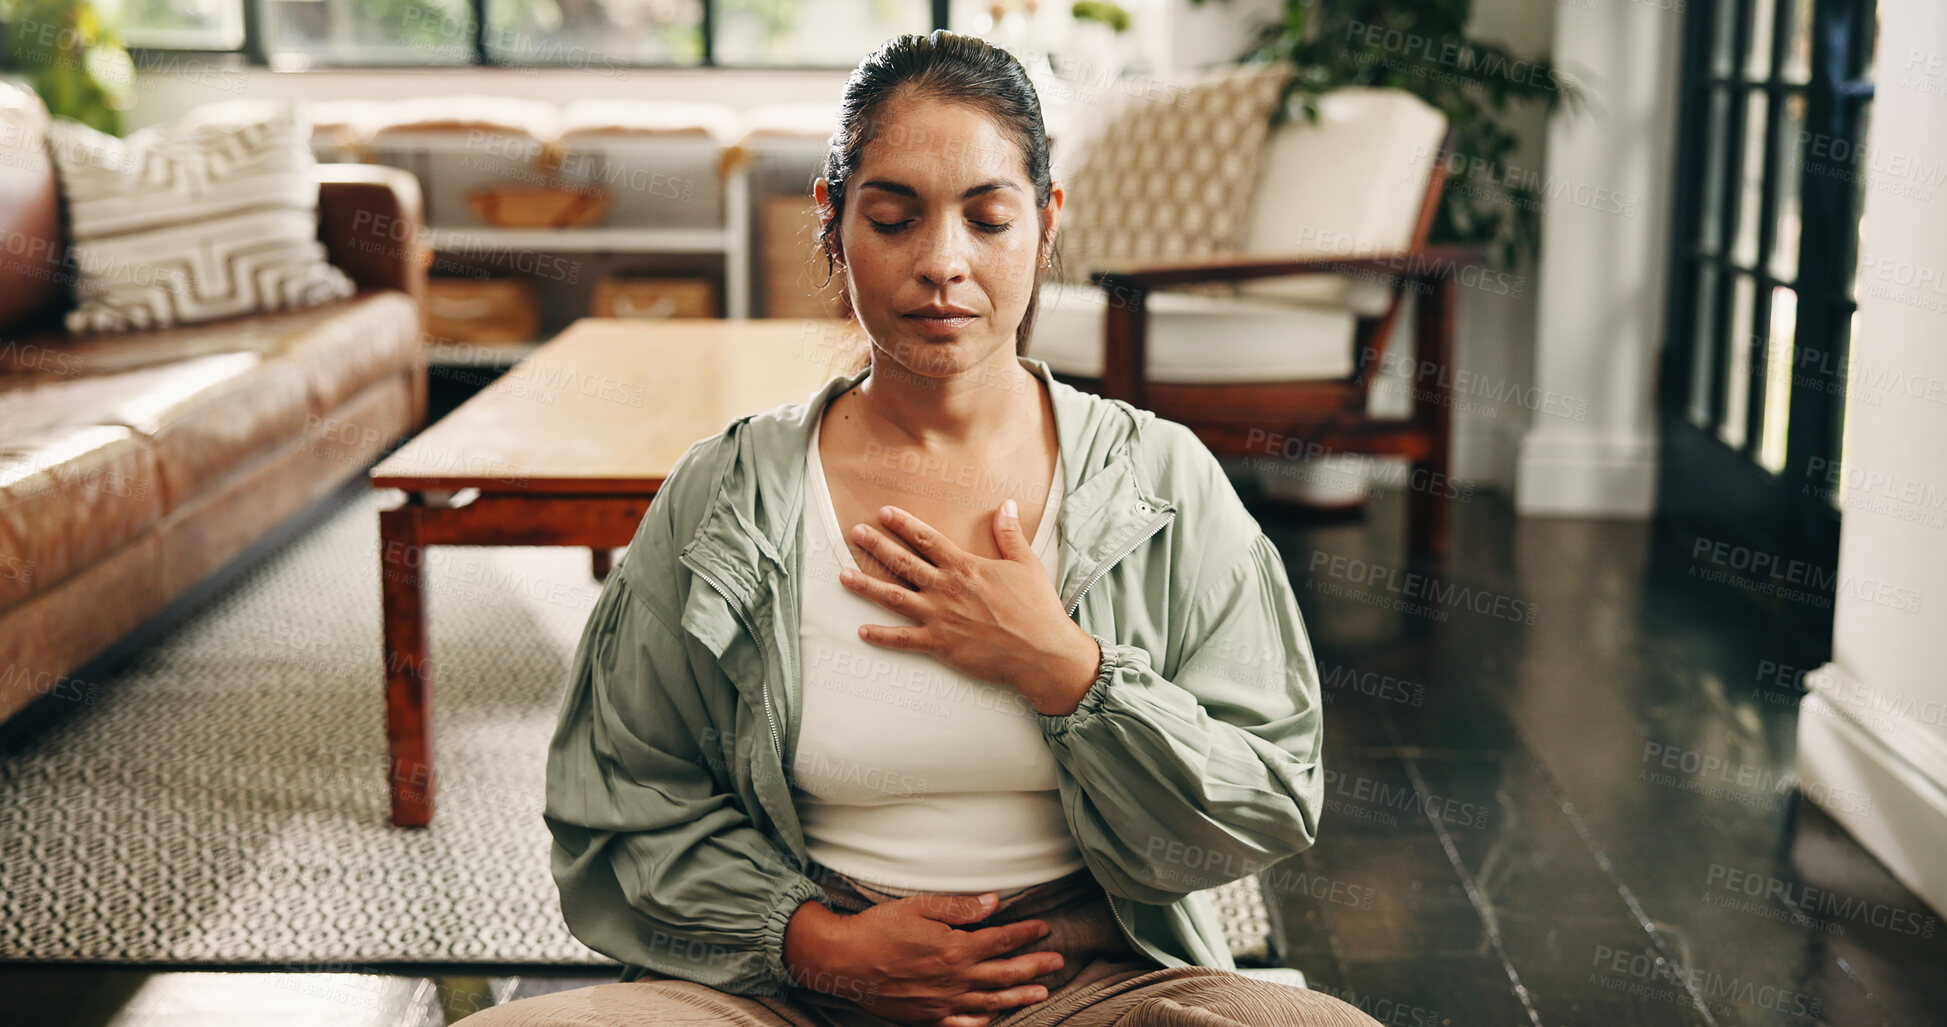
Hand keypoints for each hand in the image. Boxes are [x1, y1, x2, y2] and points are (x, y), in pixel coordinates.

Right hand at [784, 891, 1065, 1026]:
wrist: (842, 962)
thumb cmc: (878, 928)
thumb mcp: (919, 906)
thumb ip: (959, 908)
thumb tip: (994, 903)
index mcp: (955, 948)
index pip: (1001, 940)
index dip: (1025, 933)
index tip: (1044, 928)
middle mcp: (954, 978)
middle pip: (1004, 973)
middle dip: (1034, 966)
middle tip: (1058, 961)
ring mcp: (942, 1002)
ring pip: (991, 1000)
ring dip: (1020, 996)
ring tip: (1043, 993)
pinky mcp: (927, 1016)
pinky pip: (962, 1023)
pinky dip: (982, 1020)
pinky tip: (994, 1016)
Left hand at [840, 502, 1100, 713]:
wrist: (1041, 651)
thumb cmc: (1037, 608)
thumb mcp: (1027, 564)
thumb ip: (1009, 534)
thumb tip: (1005, 505)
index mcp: (965, 567)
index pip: (926, 539)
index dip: (903, 524)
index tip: (883, 512)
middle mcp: (946, 588)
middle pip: (903, 562)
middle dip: (876, 546)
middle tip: (855, 533)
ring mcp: (940, 617)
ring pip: (894, 597)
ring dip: (867, 586)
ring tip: (843, 576)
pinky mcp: (940, 644)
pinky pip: (903, 639)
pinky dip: (881, 636)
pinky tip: (861, 631)